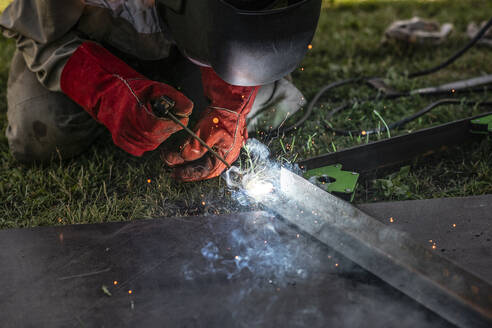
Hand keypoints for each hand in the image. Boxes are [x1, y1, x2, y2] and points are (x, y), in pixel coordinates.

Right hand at [61, 42, 192, 155]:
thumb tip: (189, 110)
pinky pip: (143, 147)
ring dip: (159, 133)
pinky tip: (145, 127)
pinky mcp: (123, 143)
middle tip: (167, 116)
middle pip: (160, 136)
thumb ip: (176, 99)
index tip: (181, 116)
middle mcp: (130, 130)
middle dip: (168, 127)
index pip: (163, 127)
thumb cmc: (134, 89)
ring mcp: (125, 138)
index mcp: (137, 116)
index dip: (175, 123)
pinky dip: (148, 139)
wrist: (108, 93)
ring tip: (153, 119)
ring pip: (153, 143)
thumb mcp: (157, 88)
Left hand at [163, 67, 258, 180]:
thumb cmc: (221, 116)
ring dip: (187, 161)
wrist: (229, 99)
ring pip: (202, 159)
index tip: (176, 174)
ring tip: (173, 159)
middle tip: (172, 170)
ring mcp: (220, 146)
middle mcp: (224, 154)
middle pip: (204, 167)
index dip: (190, 174)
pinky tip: (181, 151)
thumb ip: (194, 148)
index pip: (206, 171)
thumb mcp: (206, 133)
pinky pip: (202, 151)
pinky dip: (191, 152)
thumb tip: (180, 158)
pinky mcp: (215, 139)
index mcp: (226, 156)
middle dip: (187, 169)